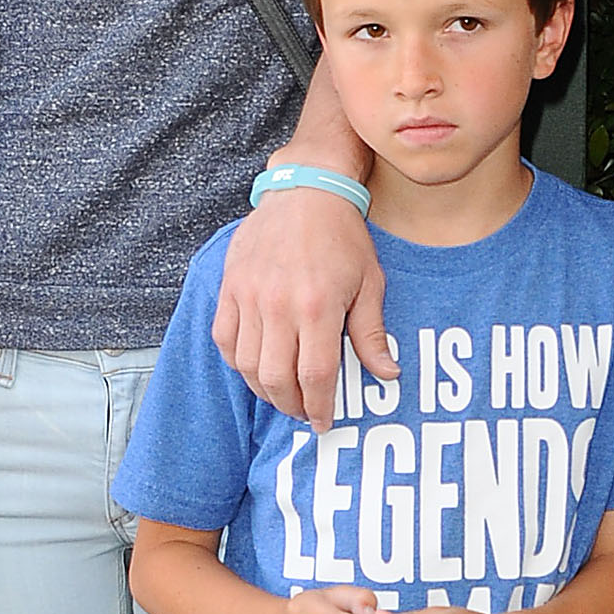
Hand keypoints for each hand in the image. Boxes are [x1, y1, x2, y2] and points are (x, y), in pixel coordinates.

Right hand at [214, 187, 394, 430]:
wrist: (305, 191)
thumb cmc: (343, 237)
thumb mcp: (370, 283)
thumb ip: (372, 334)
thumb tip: (388, 375)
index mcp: (318, 307)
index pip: (315, 376)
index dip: (319, 407)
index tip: (322, 422)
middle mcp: (278, 306)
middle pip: (276, 379)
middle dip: (291, 405)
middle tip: (303, 411)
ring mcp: (248, 296)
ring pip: (247, 365)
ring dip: (263, 389)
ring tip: (281, 393)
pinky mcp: (229, 287)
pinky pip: (224, 339)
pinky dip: (237, 361)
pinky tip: (255, 366)